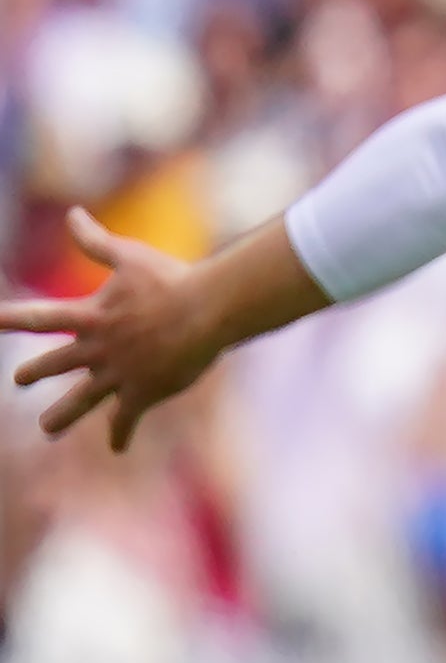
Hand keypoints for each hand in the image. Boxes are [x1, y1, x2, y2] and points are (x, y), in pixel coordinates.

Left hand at [3, 211, 263, 452]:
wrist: (208, 310)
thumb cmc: (172, 278)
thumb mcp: (130, 256)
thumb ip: (95, 241)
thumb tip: (72, 214)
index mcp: (91, 315)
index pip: (39, 318)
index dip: (10, 320)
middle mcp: (98, 347)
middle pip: (55, 364)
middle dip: (35, 372)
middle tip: (20, 379)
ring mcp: (119, 373)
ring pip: (81, 400)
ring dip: (62, 416)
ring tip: (47, 428)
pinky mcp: (143, 392)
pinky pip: (126, 417)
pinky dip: (121, 433)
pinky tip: (116, 448)